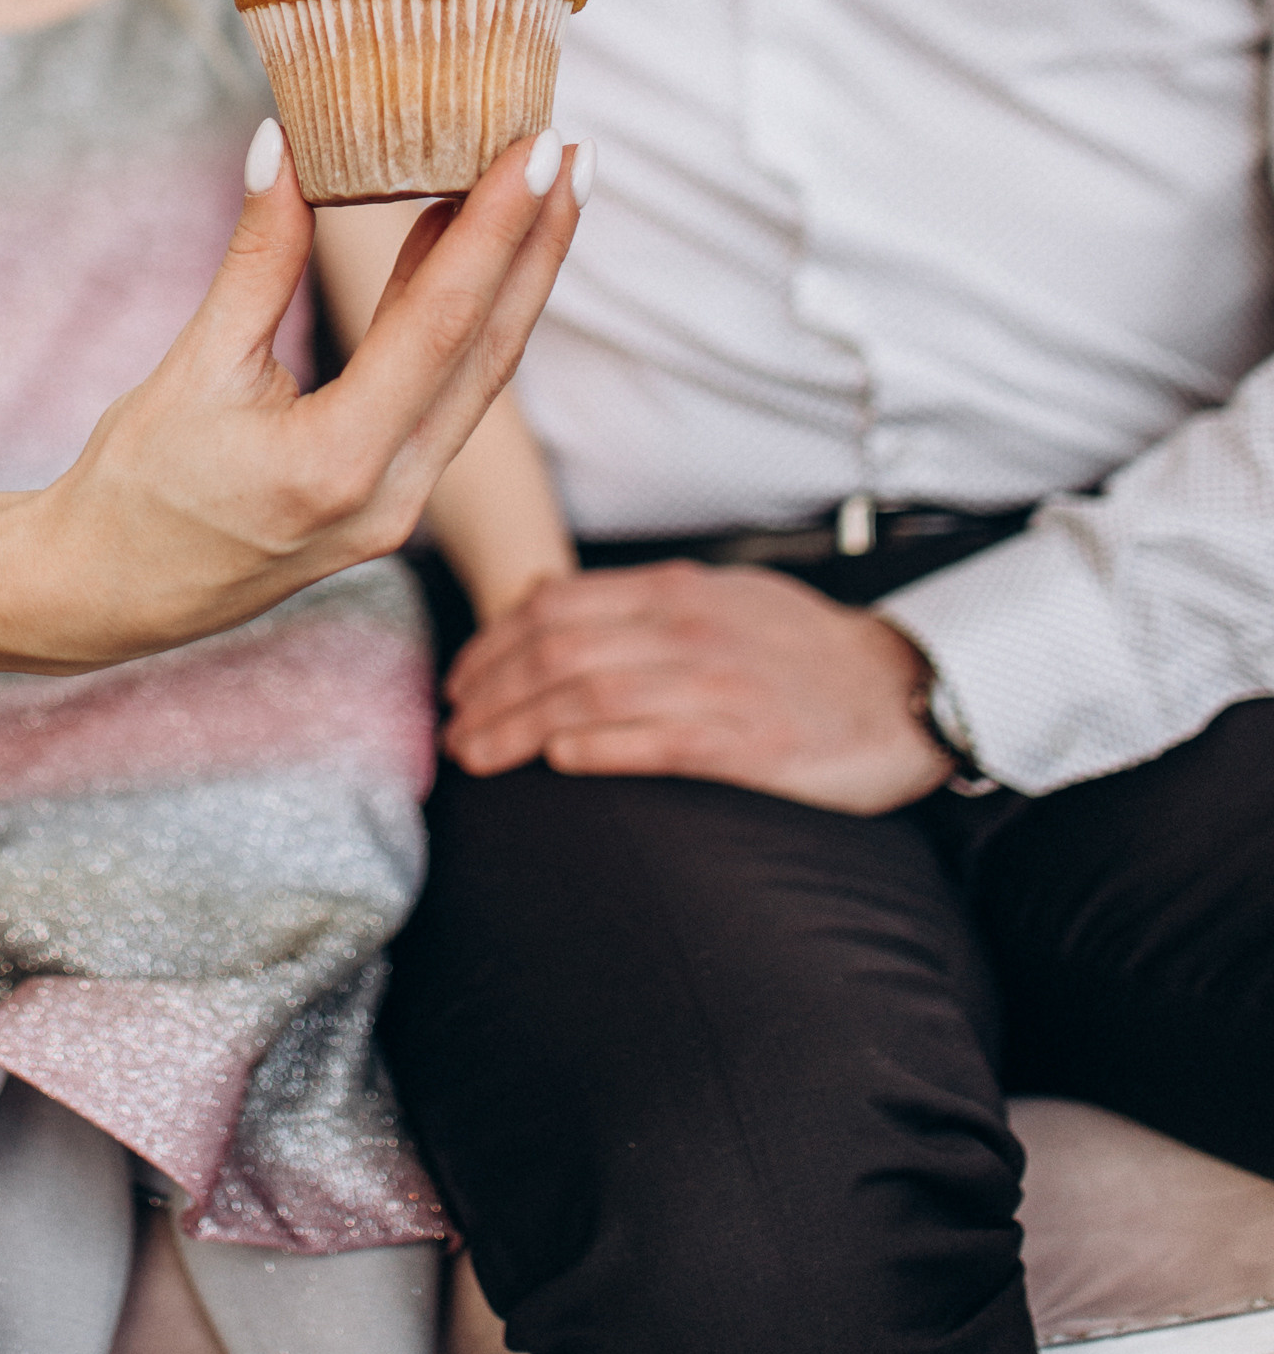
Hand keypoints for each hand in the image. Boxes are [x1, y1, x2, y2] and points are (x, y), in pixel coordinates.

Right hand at [17, 124, 583, 667]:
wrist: (107, 593)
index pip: (443, 324)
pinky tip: (465, 251)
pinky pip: (450, 398)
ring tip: (544, 190)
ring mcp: (399, 508)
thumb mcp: (194, 363)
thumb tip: (282, 143)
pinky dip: (468, 321)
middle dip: (540, 246)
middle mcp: (391, 495)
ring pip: (482, 378)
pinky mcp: (391, 501)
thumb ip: (255, 258)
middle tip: (575, 151)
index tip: (536, 149)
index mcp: (338, 463)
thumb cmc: (136, 486)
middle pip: (492, 352)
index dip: (495, 228)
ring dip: (517, 282)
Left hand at [441, 559, 950, 812]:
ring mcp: (714, 682)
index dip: (492, 642)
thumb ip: (642, 606)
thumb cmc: (804, 652)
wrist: (902, 688)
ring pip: (586, 695)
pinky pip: (654, 740)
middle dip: (488, 690)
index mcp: (674, 592)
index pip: (555, 606)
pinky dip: (596, 747)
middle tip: (450, 728)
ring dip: (517, 727)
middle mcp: (684, 628)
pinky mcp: (746, 742)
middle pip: (555, 650)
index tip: (458, 679)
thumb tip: (552, 608)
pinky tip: (555, 761)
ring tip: (475, 757)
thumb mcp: (721, 601)